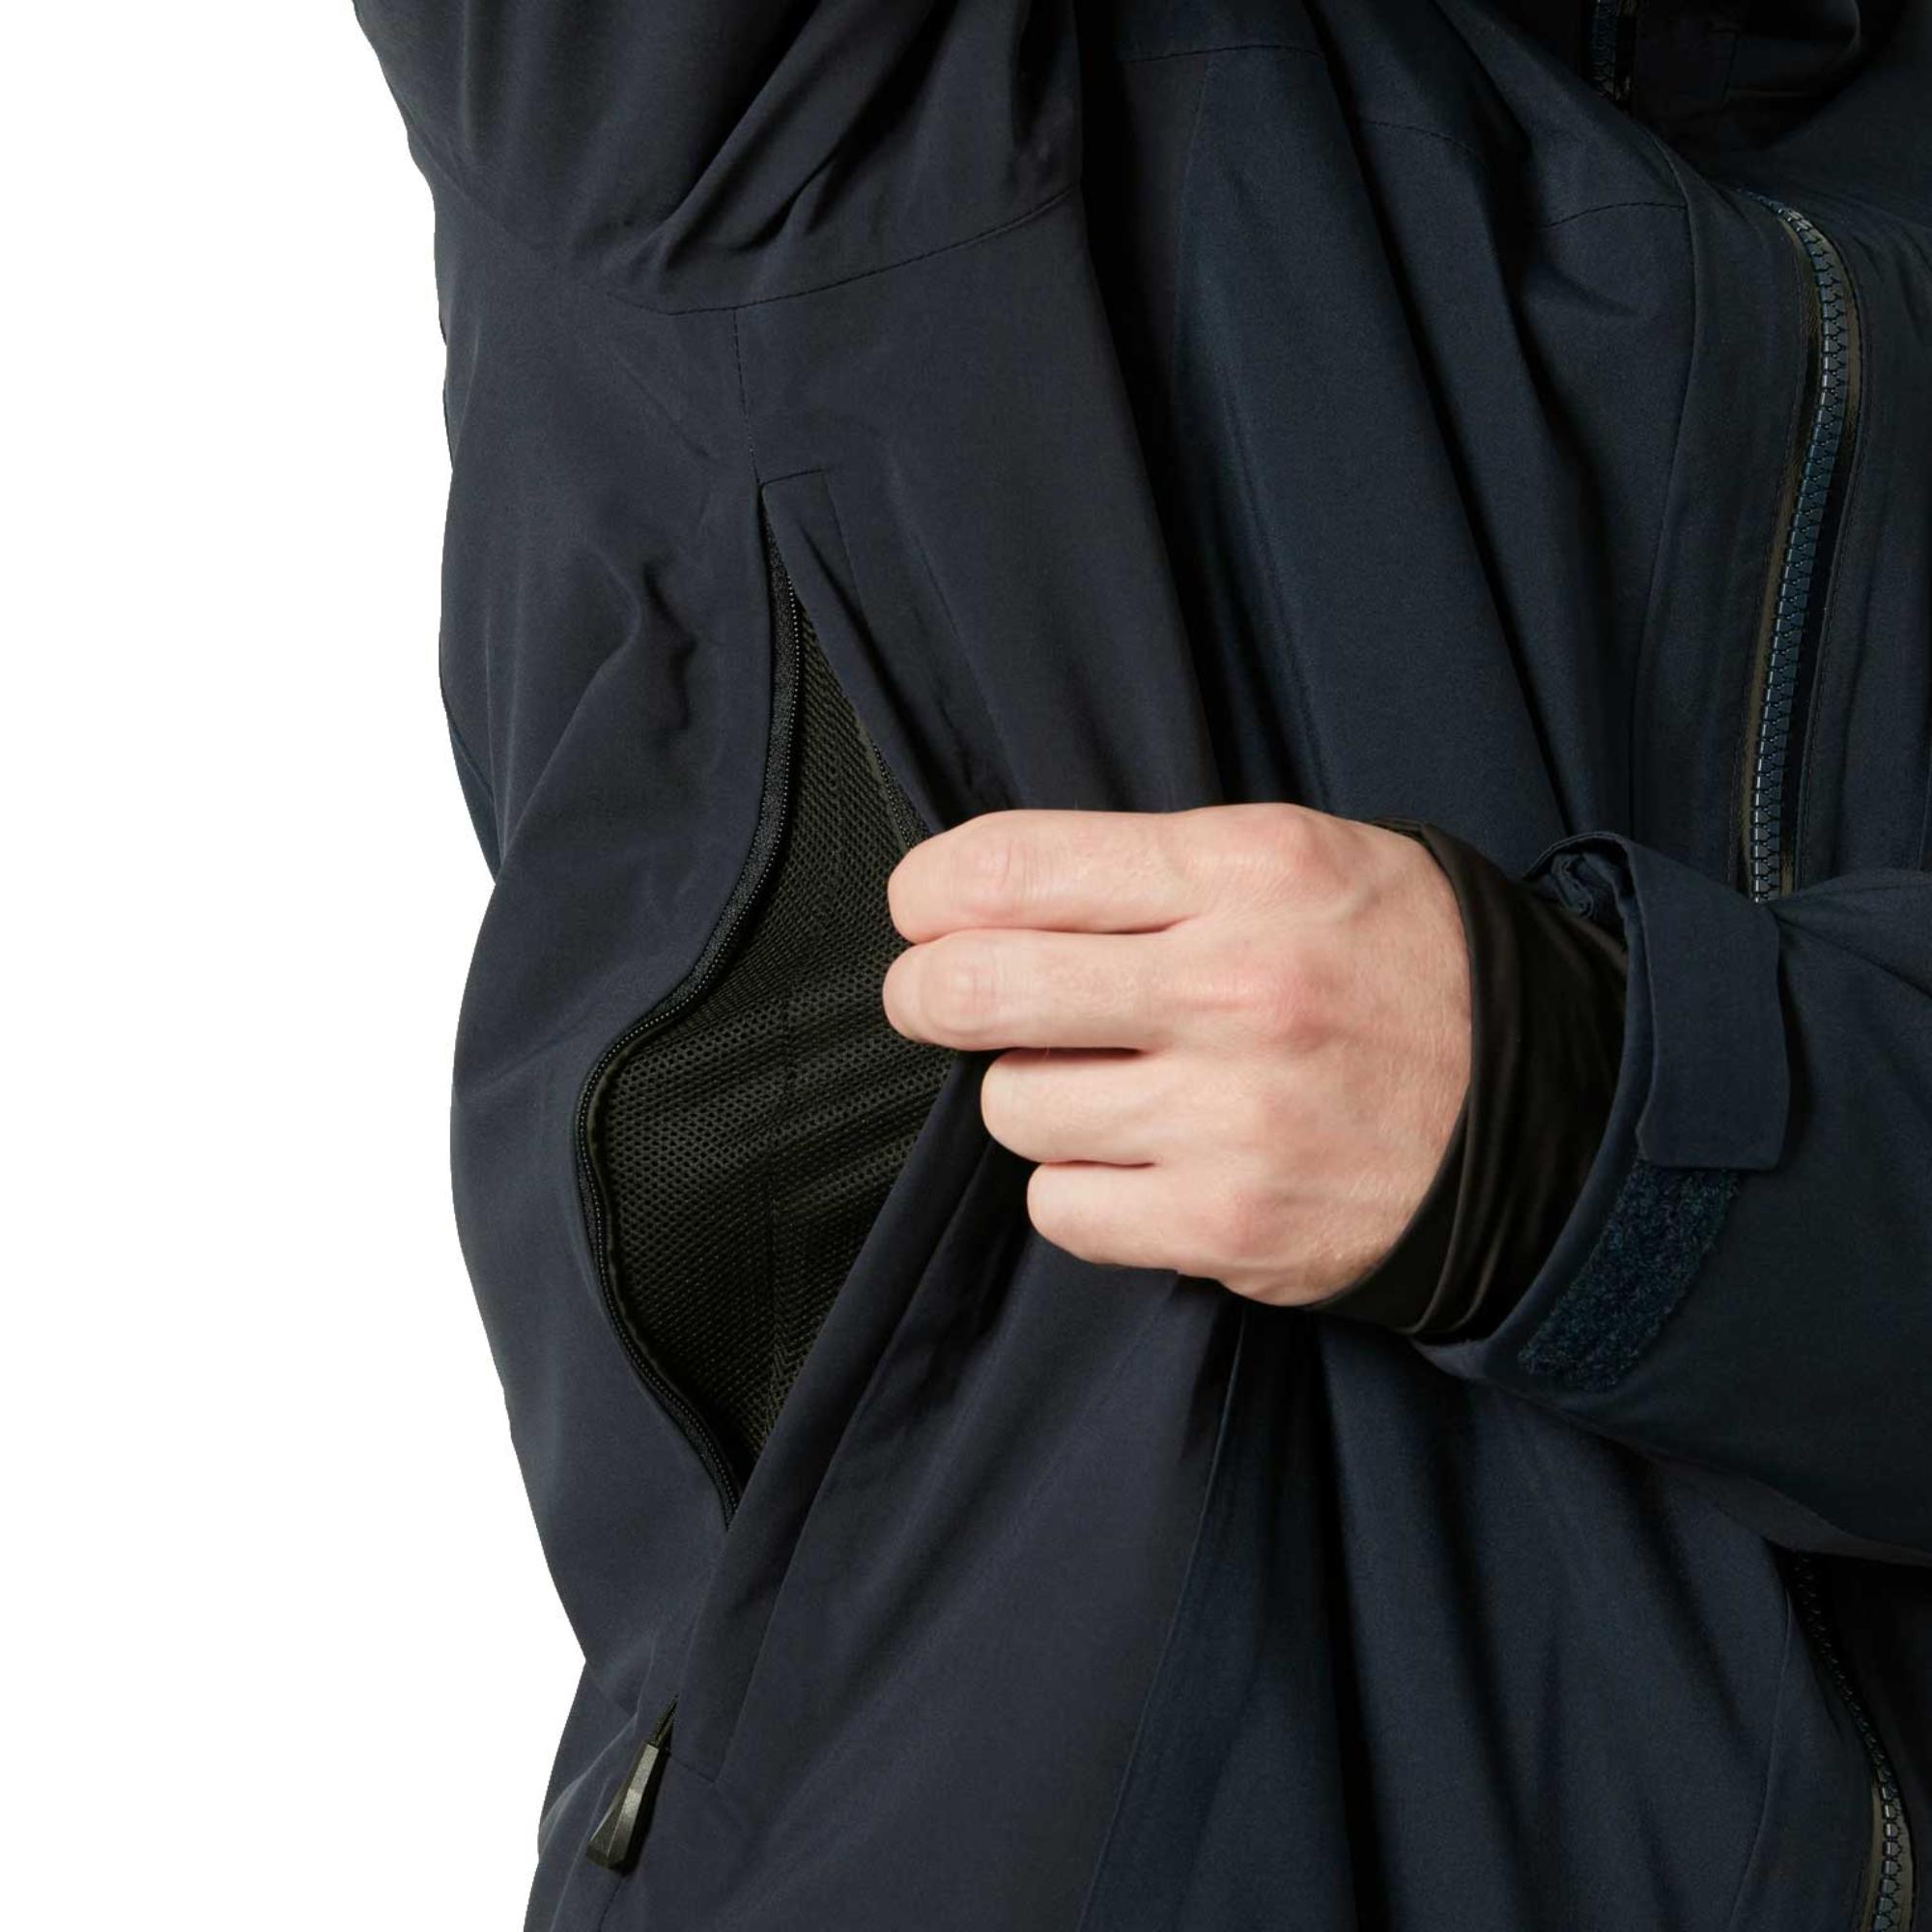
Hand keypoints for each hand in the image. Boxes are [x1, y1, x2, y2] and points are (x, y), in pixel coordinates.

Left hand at [880, 804, 1469, 1304]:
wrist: (1550, 1114)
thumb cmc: (1405, 971)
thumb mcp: (1307, 860)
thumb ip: (1157, 867)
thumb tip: (986, 897)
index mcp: (1249, 870)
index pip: (1013, 867)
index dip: (931, 891)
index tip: (923, 909)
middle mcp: (1236, 987)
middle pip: (977, 990)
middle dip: (926, 993)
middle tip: (933, 996)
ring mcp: (1234, 1116)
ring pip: (1015, 1107)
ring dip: (1035, 1096)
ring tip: (1107, 1084)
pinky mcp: (1233, 1224)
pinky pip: (1063, 1208)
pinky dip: (1079, 1187)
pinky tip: (1138, 1160)